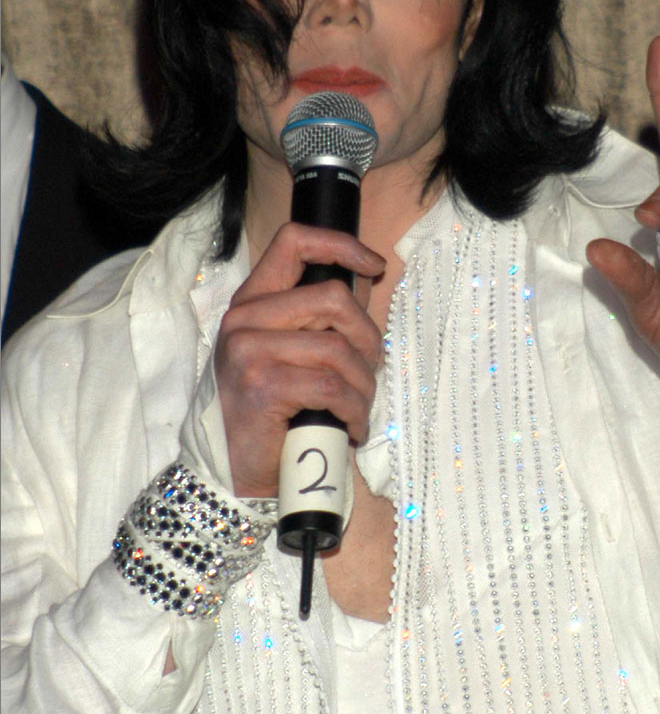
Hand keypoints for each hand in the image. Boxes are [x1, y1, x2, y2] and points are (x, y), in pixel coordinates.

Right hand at [215, 223, 384, 496]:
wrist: (231, 471)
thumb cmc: (268, 412)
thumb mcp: (284, 354)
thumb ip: (317, 319)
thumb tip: (366, 284)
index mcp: (251, 303)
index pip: (294, 242)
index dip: (341, 245)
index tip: (374, 266)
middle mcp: (244, 319)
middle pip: (333, 298)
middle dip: (367, 337)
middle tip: (369, 369)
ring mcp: (249, 351)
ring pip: (338, 348)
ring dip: (364, 385)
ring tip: (359, 407)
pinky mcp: (264, 386)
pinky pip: (332, 387)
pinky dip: (355, 410)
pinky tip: (352, 426)